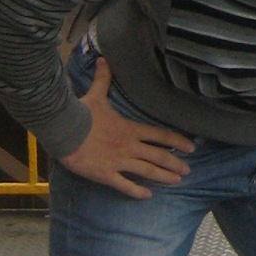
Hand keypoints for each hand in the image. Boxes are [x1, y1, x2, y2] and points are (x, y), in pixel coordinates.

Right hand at [60, 56, 193, 197]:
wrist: (64, 130)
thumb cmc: (81, 113)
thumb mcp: (96, 95)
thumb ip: (103, 79)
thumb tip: (104, 59)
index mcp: (130, 128)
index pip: (160, 134)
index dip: (177, 141)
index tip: (191, 147)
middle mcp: (129, 146)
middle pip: (158, 156)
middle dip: (174, 163)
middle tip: (187, 170)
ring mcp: (118, 161)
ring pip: (146, 171)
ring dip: (163, 177)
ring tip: (176, 181)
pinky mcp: (105, 174)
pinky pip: (124, 185)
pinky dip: (136, 191)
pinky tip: (147, 196)